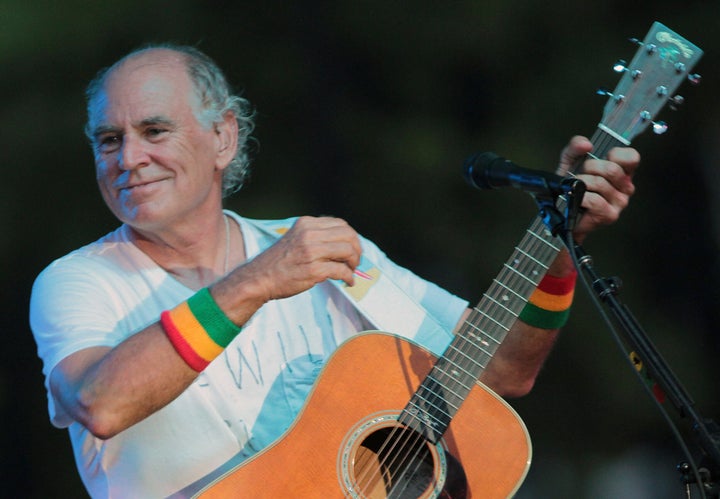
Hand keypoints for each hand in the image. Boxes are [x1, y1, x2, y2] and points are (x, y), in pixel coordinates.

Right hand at [245, 216, 361, 301]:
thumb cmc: (279, 262)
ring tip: (352, 271)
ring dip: (354, 263)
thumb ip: (317, 236)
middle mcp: (309, 234)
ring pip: (348, 251)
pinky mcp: (314, 270)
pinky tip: (348, 282)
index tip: (353, 248)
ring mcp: (312, 251)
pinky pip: (342, 271)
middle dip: (357, 249)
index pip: (340, 224)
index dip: (351, 237)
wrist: (260, 278)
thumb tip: (344, 244)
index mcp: (306, 224)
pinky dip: (349, 277)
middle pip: (348, 235)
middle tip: (356, 261)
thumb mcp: (296, 238)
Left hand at [556, 135, 639, 241]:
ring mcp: (619, 202)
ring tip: (576, 189)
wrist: (561, 213)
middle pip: (612, 169)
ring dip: (581, 183)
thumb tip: (586, 144)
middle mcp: (625, 187)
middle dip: (590, 168)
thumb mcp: (570, 163)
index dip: (615, 154)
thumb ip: (575, 148)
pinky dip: (581, 198)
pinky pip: (594, 200)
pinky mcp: (610, 215)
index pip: (632, 157)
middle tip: (581, 176)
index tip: (602, 159)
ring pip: (600, 183)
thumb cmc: (571, 188)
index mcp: (622, 173)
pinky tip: (578, 200)